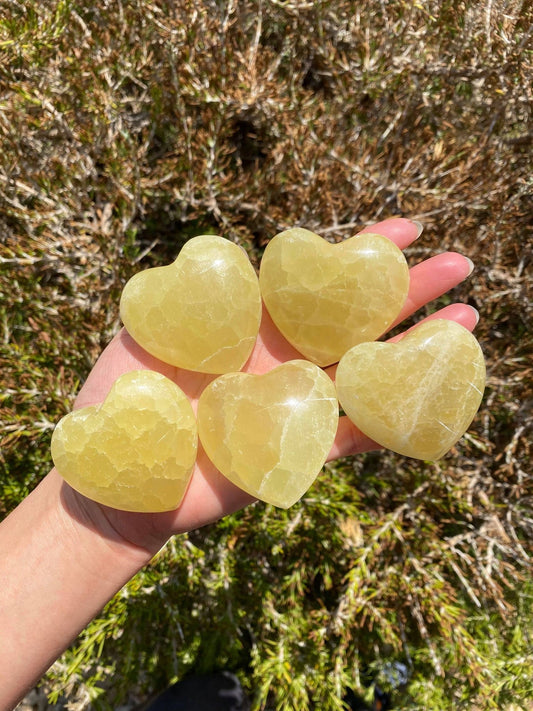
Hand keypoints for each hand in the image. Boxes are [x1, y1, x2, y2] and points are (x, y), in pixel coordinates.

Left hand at [59, 218, 476, 553]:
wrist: (121, 478)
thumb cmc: (123, 403)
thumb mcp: (145, 331)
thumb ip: (187, 294)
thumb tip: (232, 260)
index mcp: (250, 326)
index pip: (314, 284)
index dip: (358, 256)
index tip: (403, 230)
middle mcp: (280, 360)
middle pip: (355, 320)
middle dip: (406, 291)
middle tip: (459, 264)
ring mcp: (294, 404)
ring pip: (366, 371)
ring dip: (416, 346)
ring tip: (468, 318)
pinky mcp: (297, 452)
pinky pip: (353, 435)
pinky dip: (390, 416)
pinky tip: (432, 392)